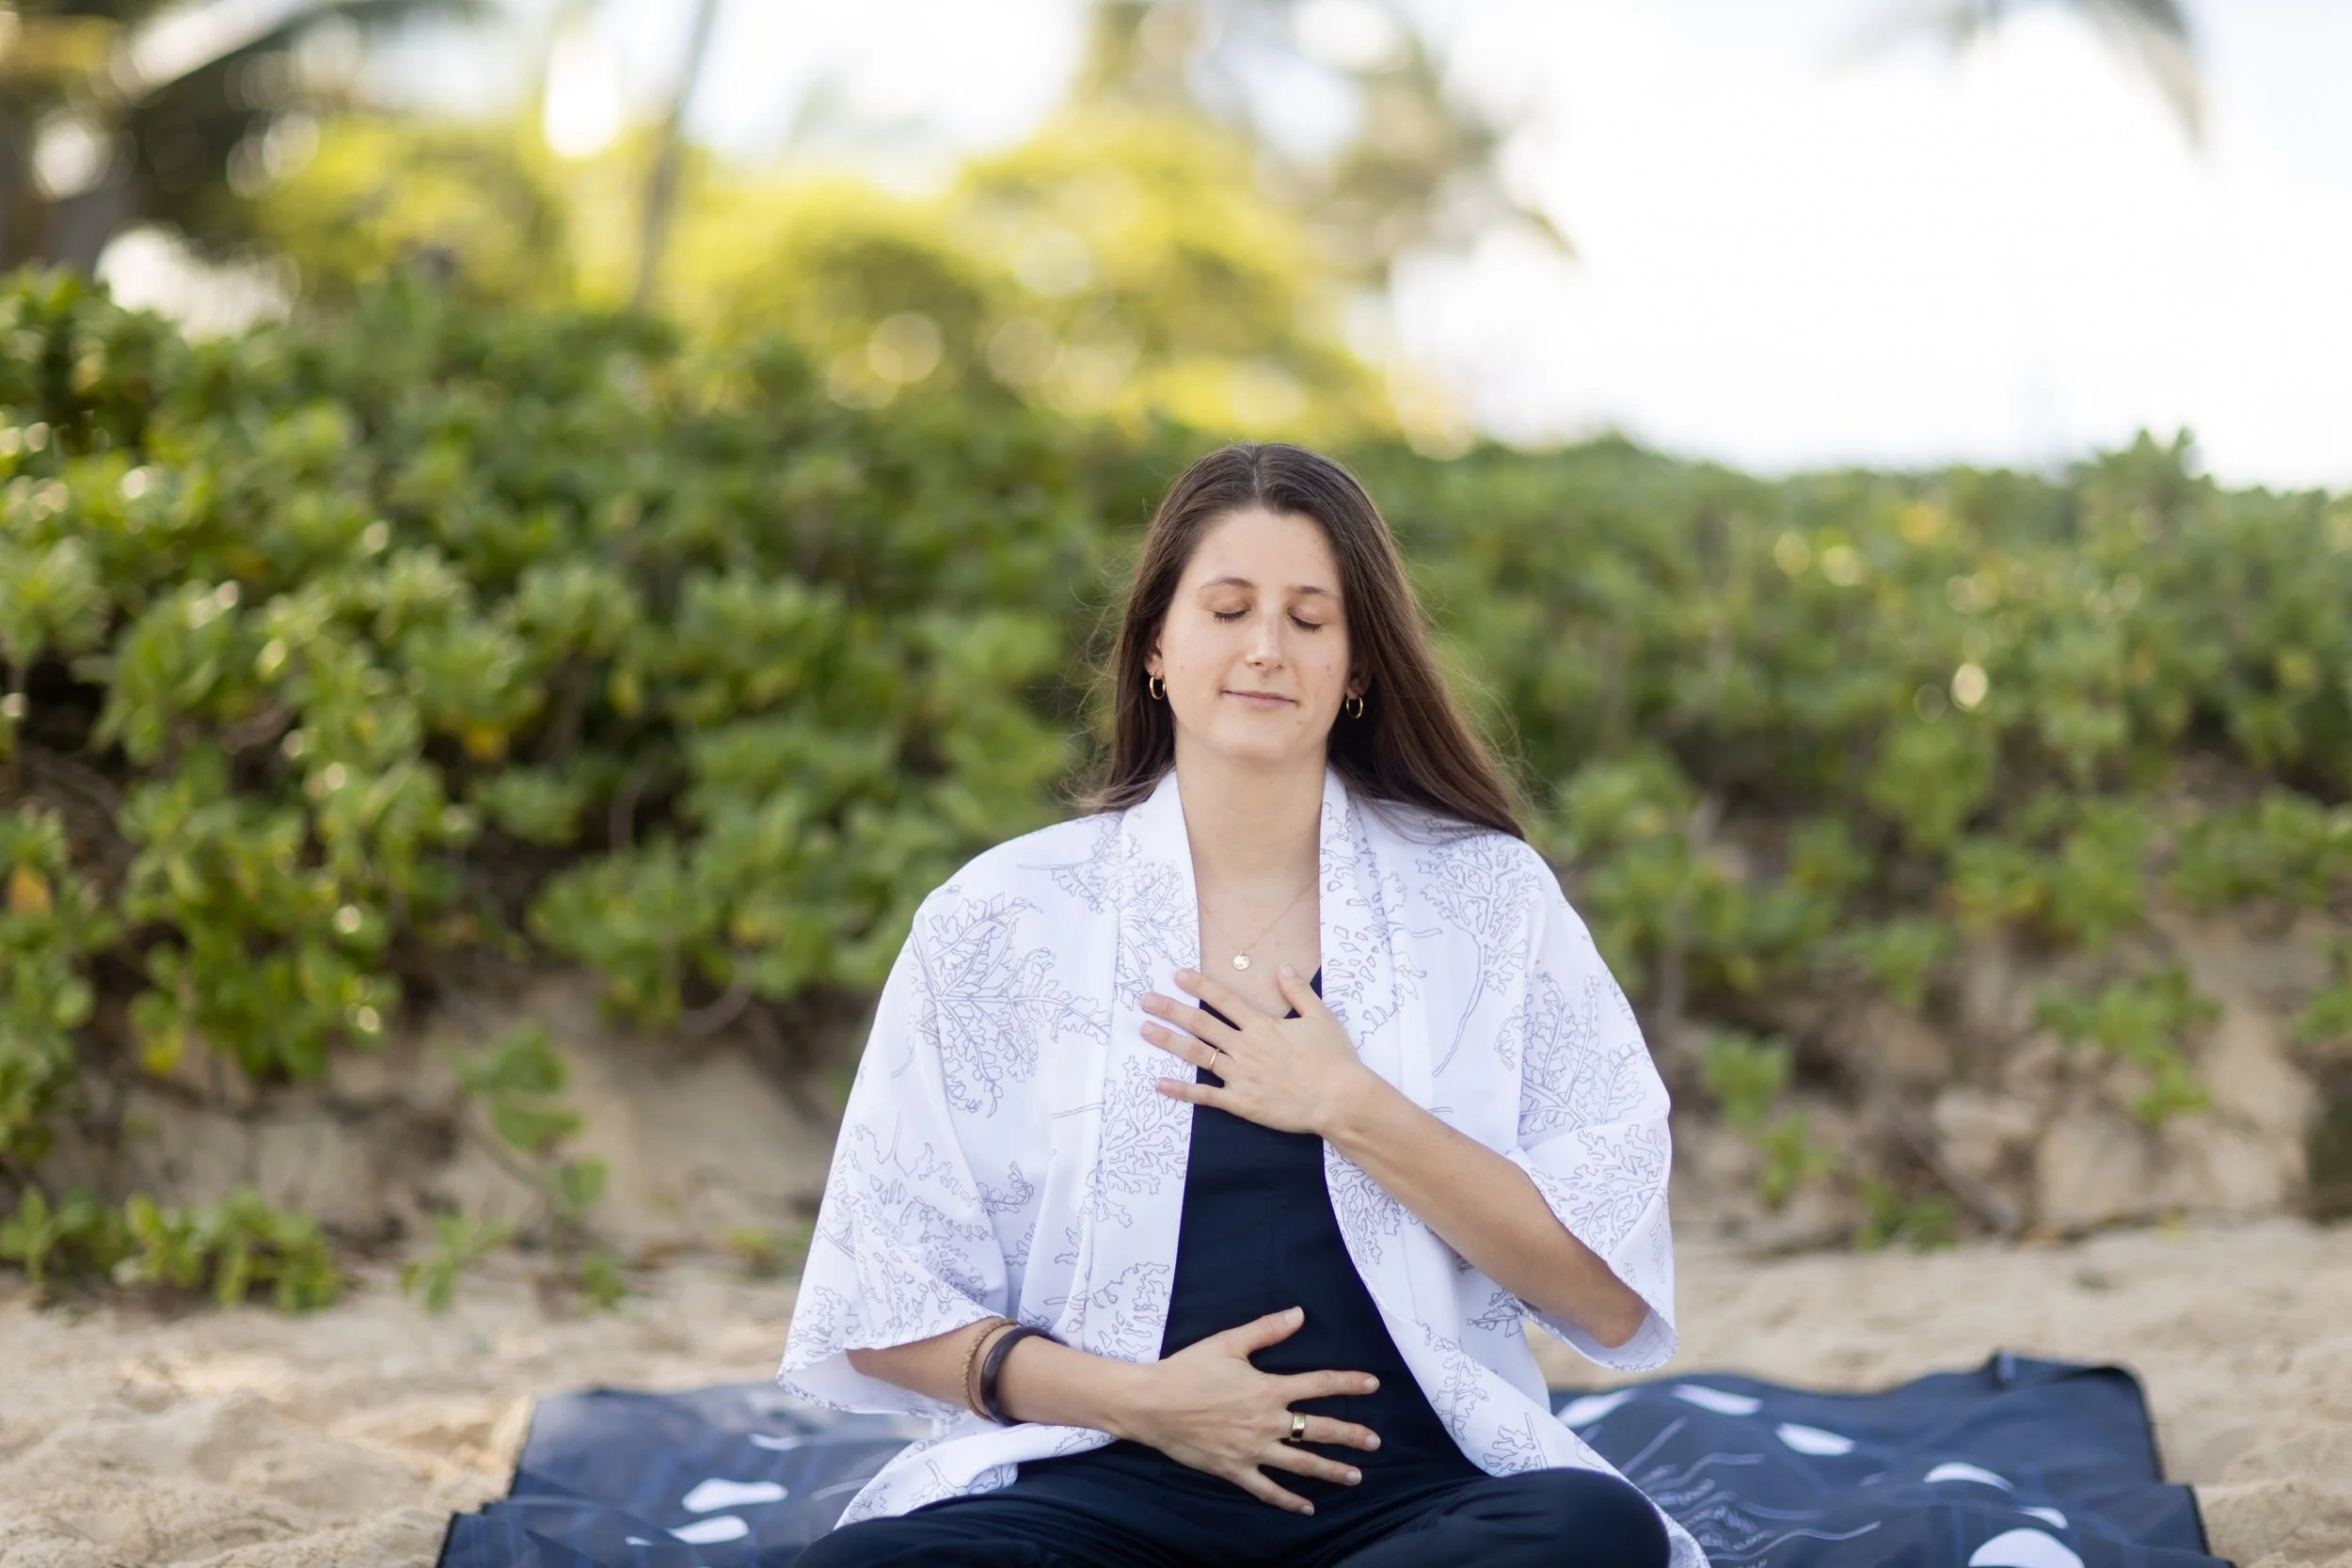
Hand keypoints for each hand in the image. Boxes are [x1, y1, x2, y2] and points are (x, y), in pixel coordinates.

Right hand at [1121, 1306, 1381, 1513]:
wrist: (1151, 1404)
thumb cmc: (1188, 1369)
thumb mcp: (1228, 1343)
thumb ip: (1266, 1329)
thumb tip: (1299, 1314)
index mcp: (1267, 1389)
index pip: (1318, 1384)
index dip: (1348, 1383)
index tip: (1373, 1384)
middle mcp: (1266, 1422)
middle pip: (1319, 1431)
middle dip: (1351, 1435)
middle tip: (1376, 1442)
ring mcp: (1252, 1450)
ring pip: (1301, 1464)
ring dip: (1331, 1470)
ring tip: (1356, 1476)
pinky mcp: (1235, 1470)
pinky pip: (1267, 1490)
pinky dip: (1289, 1501)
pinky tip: (1308, 1508)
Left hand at [1142, 965, 1380, 1136]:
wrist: (1340, 1100)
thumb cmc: (1334, 1059)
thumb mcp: (1321, 1017)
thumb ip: (1298, 991)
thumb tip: (1281, 968)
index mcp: (1263, 1026)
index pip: (1224, 1000)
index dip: (1199, 986)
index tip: (1177, 976)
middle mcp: (1246, 1048)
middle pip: (1201, 1025)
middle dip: (1171, 1010)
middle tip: (1146, 1000)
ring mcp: (1241, 1077)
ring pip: (1198, 1055)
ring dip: (1169, 1042)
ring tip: (1145, 1030)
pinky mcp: (1242, 1103)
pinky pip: (1206, 1096)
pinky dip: (1182, 1090)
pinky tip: (1160, 1083)